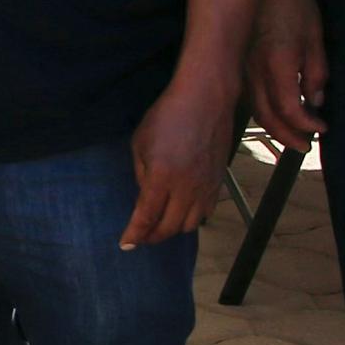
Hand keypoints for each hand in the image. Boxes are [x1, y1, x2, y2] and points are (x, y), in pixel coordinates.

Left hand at [123, 65, 241, 249]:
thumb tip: (144, 198)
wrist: (206, 99)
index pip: (146, 217)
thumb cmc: (167, 115)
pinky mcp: (218, 182)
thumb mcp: (141, 143)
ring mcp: (205, 186)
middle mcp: (186, 187)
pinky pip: (206, 212)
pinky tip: (181, 213)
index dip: (135, 234)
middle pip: (169, 227)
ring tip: (160, 226)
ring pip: (191, 224)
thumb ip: (141, 174)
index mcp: (161, 176)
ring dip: (173, 229)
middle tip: (141, 237)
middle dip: (152, 236)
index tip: (126, 244)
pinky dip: (192, 219)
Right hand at [247, 0, 326, 143]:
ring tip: (291, 137)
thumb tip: (315, 100)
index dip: (307, 124)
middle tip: (305, 146)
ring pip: (255, 109)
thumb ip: (316, 72)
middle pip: (268, 116)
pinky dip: (263, 112)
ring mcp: (244, 69)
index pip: (290, 108)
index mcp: (278, 64)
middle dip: (288, 136)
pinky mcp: (239, 65)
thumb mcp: (315, 38)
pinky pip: (249, 97)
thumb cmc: (295, 7)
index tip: (322, 128)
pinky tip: (274, 116)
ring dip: (273, 128)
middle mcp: (256, 71)